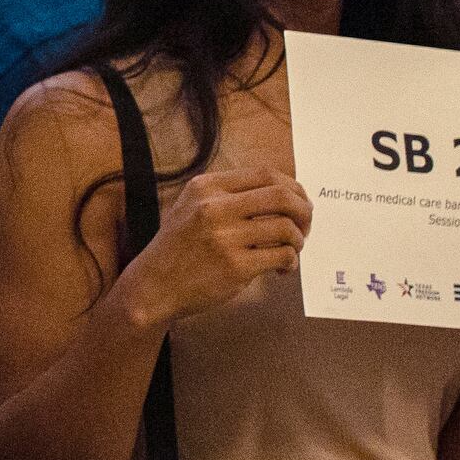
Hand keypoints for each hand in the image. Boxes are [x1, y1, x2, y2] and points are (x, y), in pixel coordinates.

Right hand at [116, 166, 309, 328]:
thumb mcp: (191, 206)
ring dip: (298, 240)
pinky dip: (291, 262)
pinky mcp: (235, 267)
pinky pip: (281, 256)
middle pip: (281, 196)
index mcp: (206, 187)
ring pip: (286, 228)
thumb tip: (281, 192)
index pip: (265, 174)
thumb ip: (228, 195)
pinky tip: (282, 268)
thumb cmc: (178, 247)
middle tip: (305, 225)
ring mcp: (225, 238)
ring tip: (291, 250)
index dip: (292, 186)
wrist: (154, 286)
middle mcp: (215, 208)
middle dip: (304, 210)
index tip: (299, 201)